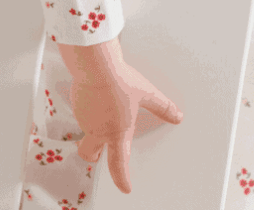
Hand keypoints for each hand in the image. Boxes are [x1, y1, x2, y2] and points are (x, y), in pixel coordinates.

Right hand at [71, 61, 182, 193]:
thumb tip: (177, 116)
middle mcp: (98, 130)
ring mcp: (85, 118)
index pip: (118, 165)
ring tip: (105, 109)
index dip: (122, 179)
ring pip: (86, 131)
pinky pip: (82, 113)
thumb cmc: (120, 80)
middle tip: (100, 154)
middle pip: (90, 154)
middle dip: (94, 157)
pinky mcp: (77, 104)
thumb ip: (162, 107)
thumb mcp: (147, 93)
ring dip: (93, 128)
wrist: (96, 65)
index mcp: (116, 132)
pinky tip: (97, 95)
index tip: (126, 187)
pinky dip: (89, 111)